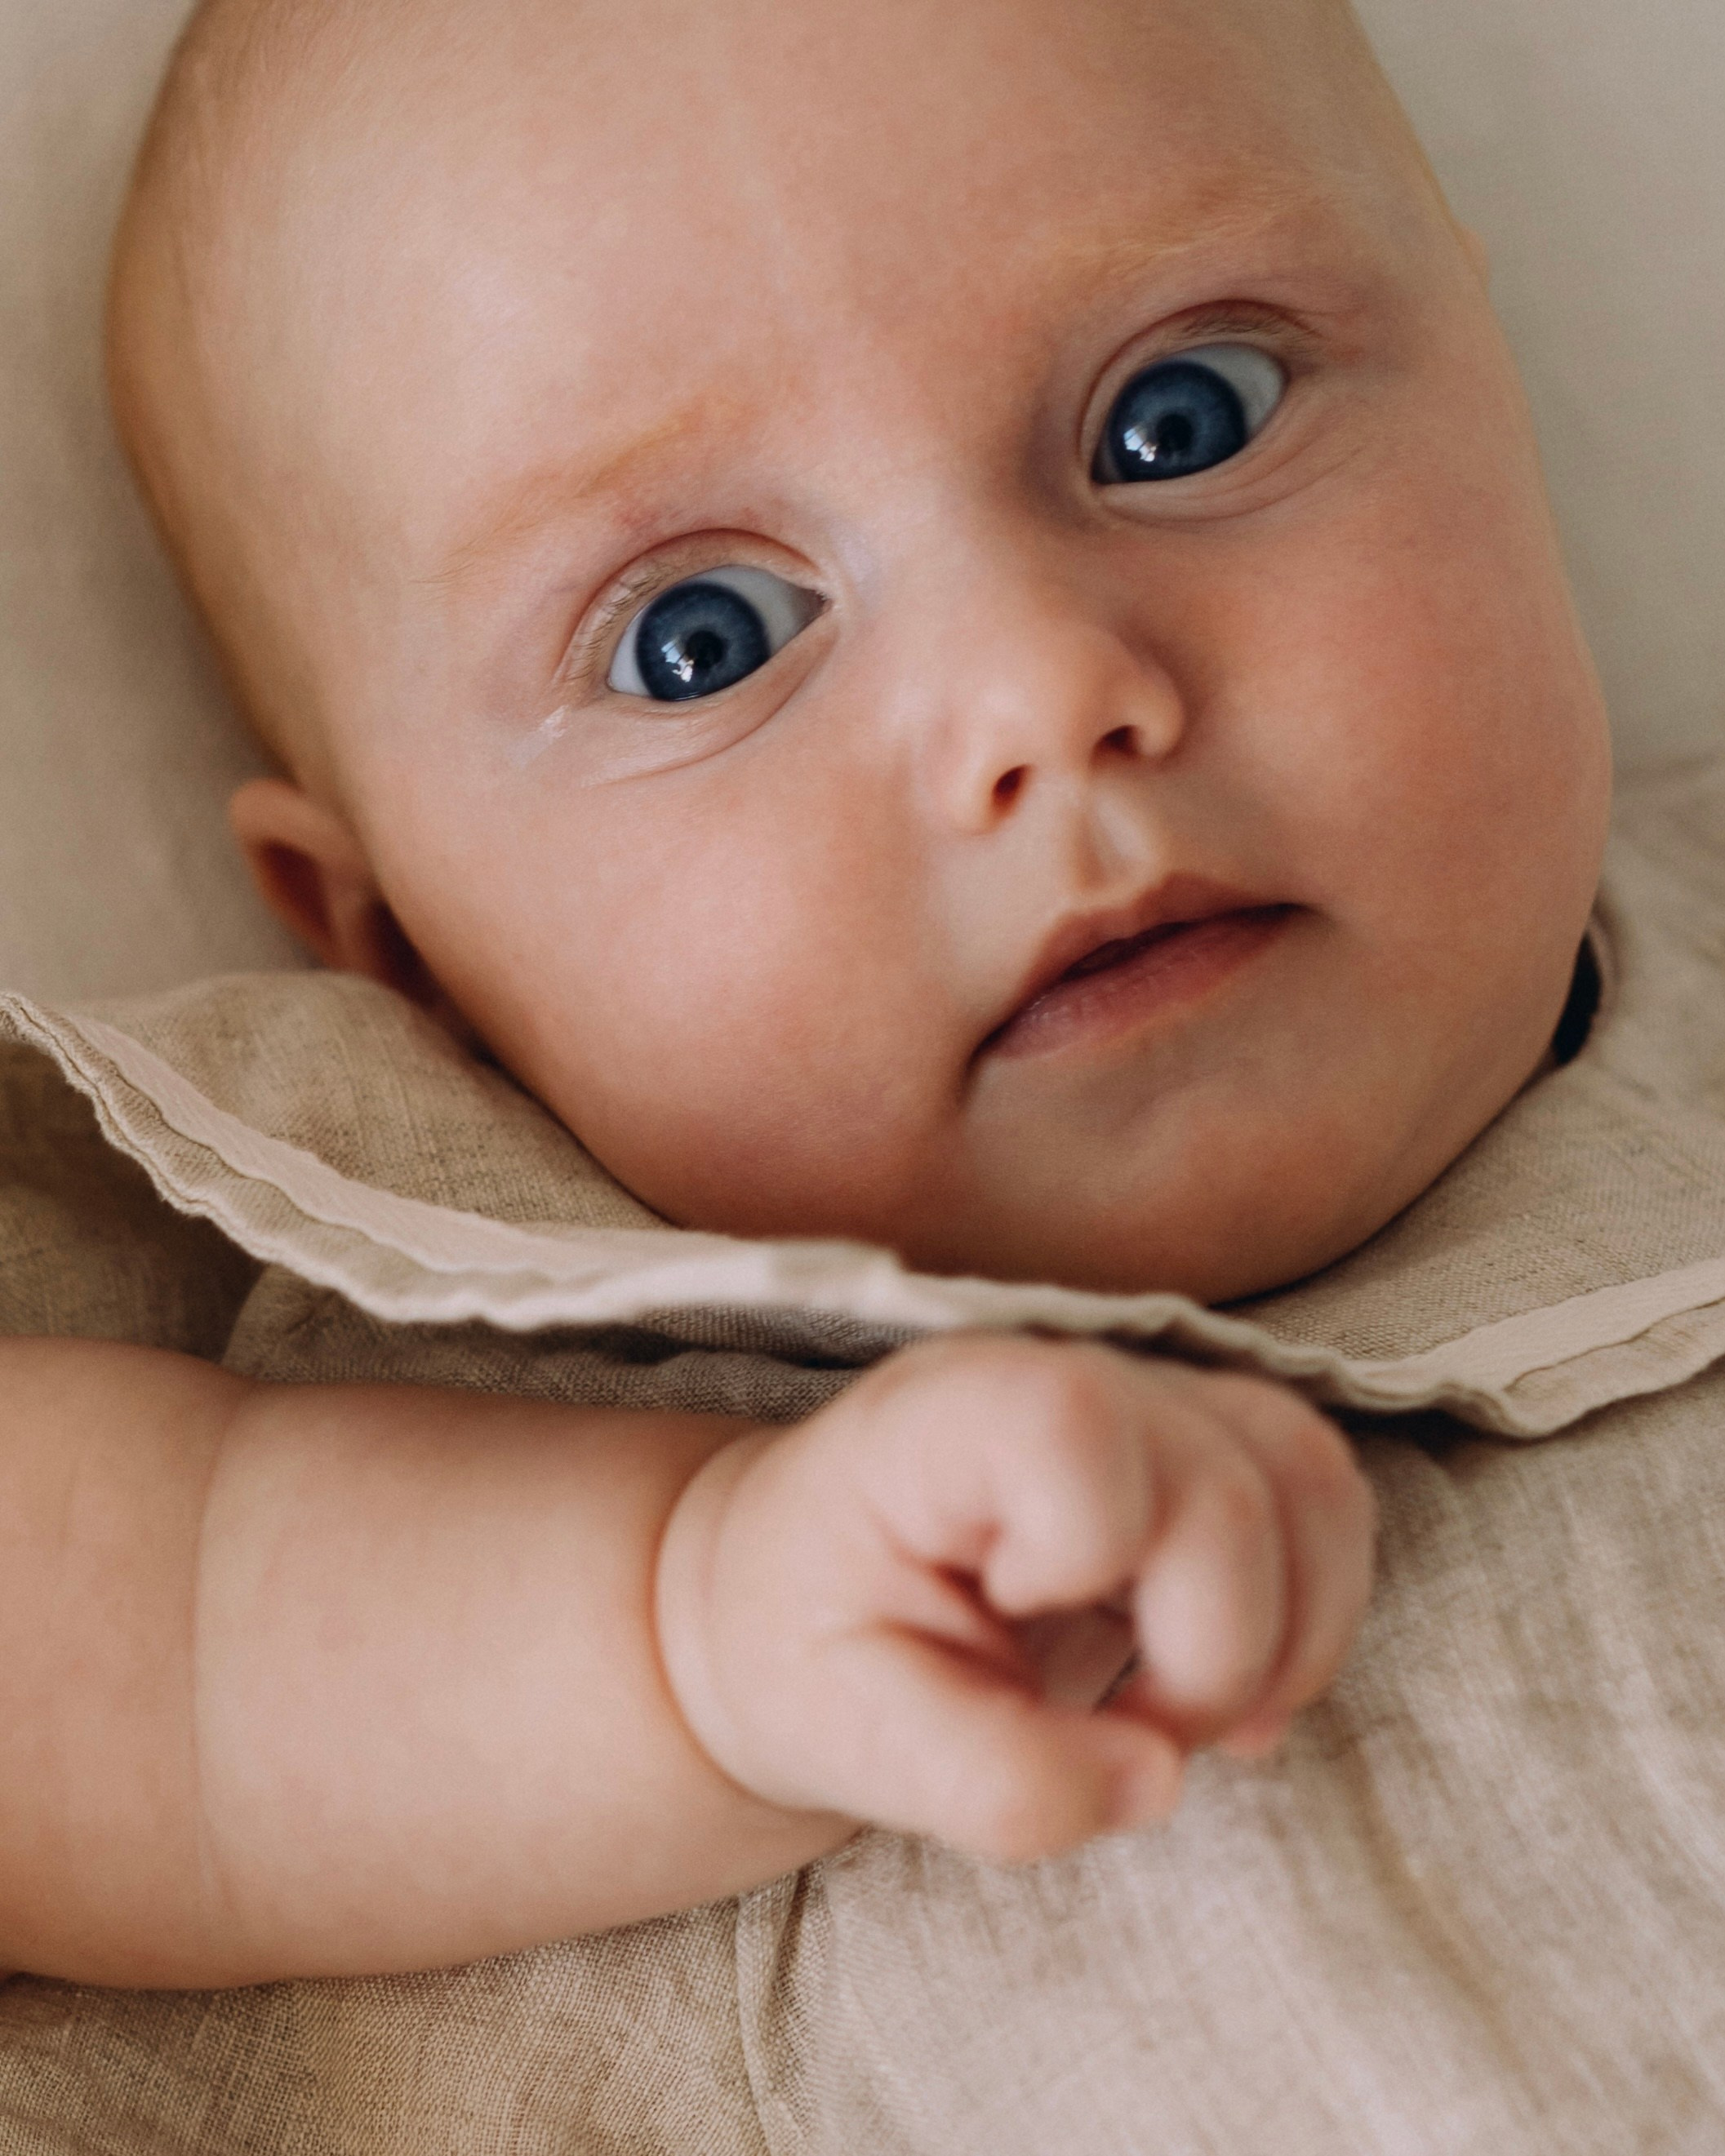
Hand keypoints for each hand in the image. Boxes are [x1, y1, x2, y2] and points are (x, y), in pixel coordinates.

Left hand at [655, 1334, 1375, 1863]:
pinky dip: (1312, 1613)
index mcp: (947, 1413)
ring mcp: (1152, 1396)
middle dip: (1209, 1659)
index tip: (1006, 1615)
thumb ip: (990, 1780)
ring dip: (1288, 1637)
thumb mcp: (843, 1738)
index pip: (1077, 1426)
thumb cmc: (805, 1646)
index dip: (1080, 1552)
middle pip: (1230, 1487)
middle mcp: (1067, 1370)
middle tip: (1120, 1734)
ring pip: (1314, 1479)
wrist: (795, 1595)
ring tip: (1186, 1713)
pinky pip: (1328, 1499)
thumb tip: (1160, 1780)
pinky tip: (1232, 1685)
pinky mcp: (1210, 1439)